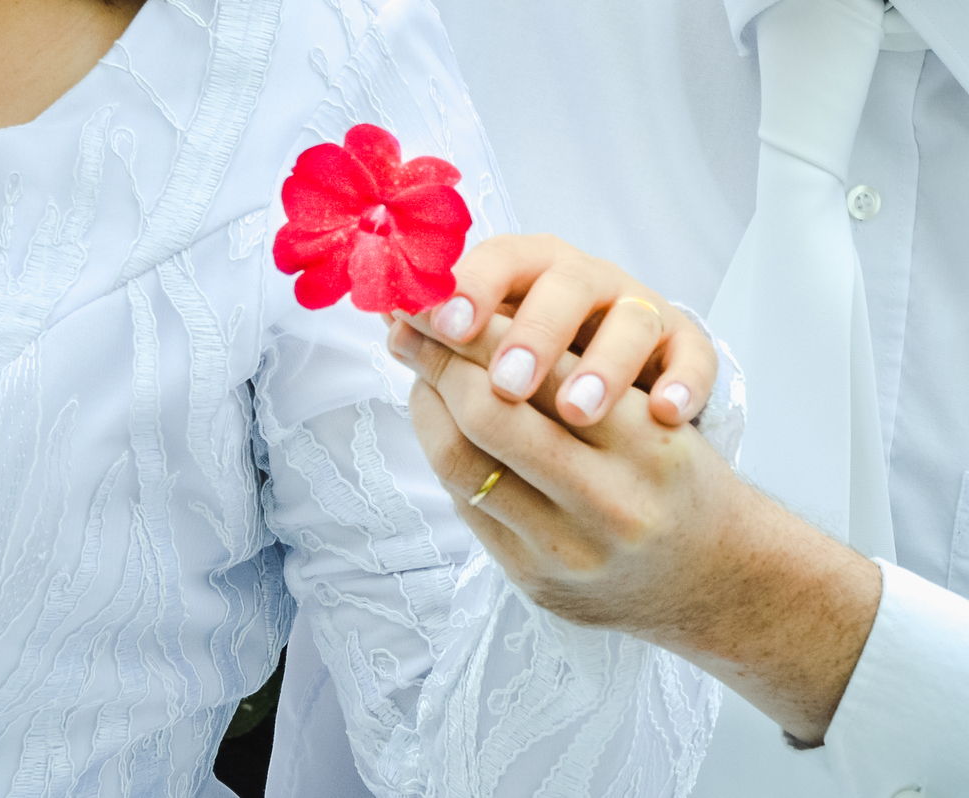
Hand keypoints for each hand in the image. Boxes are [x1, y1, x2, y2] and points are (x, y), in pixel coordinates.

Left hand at [388, 311, 881, 744]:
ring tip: (416, 364)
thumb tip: (474, 315)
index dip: (476, 329)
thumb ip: (582, 364)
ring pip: (464, 464)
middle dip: (440, 359)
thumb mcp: (655, 411)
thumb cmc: (677, 477)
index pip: (540, 370)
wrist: (717, 580)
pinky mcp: (538, 584)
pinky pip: (466, 507)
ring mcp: (571, 553)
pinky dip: (441, 450)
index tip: (436, 297)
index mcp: (648, 443)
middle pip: (491, 414)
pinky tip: (436, 418)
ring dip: (427, 404)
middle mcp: (612, 502)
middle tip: (412, 323)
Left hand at [421, 234, 716, 425]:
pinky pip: (695, 358)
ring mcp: (642, 313)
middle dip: (531, 336)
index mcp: (528, 271)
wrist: (616, 398)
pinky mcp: (686, 349)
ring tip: (580, 410)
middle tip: (506, 385)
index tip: (440, 328)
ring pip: (631, 323)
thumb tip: (386, 318)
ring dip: (603, 364)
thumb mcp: (494, 341)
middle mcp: (586, 283)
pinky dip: (685, 382)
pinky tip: (665, 413)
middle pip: (564, 289)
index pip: (499, 261)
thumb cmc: (539, 365)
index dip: (470, 290)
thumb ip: (450, 331)